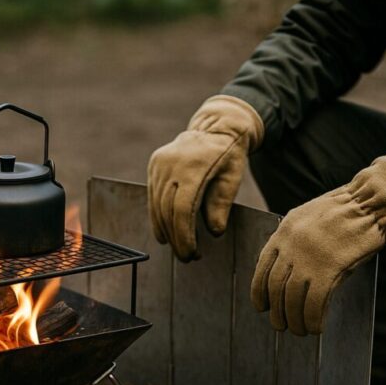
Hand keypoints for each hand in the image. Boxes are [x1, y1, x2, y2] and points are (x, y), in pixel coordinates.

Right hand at [147, 95, 262, 261]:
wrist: (217, 127)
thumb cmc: (228, 156)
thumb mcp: (232, 178)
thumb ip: (221, 204)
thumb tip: (214, 232)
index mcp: (194, 166)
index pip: (183, 208)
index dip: (184, 235)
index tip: (191, 253)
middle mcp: (172, 163)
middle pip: (168, 210)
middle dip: (176, 237)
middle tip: (186, 258)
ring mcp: (160, 163)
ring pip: (157, 205)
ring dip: (166, 231)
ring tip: (178, 249)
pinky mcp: (154, 165)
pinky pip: (153, 197)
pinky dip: (157, 218)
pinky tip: (164, 235)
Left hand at [251, 153, 385, 335]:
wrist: (371, 203)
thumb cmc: (345, 211)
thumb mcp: (308, 219)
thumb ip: (294, 243)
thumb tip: (288, 274)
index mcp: (282, 232)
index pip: (262, 268)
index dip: (258, 291)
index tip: (261, 306)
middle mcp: (290, 246)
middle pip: (275, 287)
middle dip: (277, 311)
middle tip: (280, 326)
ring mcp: (308, 258)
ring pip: (292, 298)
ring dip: (294, 320)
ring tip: (299, 331)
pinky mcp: (329, 269)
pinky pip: (313, 303)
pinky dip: (312, 319)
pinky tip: (316, 328)